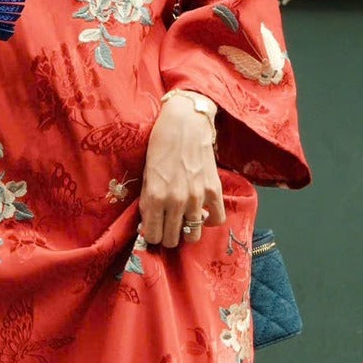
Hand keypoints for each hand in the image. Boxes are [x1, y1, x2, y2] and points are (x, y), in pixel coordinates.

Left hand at [139, 96, 225, 248]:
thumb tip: (148, 224)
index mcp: (153, 196)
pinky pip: (216, 220)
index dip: (152, 235)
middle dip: (168, 236)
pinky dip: (210, 220)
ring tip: (185, 221)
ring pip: (193, 235)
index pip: (152, 235)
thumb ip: (148, 200)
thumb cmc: (161, 145)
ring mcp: (196, 197)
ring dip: (188, 231)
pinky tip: (203, 212)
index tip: (154, 230)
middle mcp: (174, 201)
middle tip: (169, 226)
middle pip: (172, 239)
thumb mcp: (146, 174)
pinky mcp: (213, 190)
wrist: (185, 123)